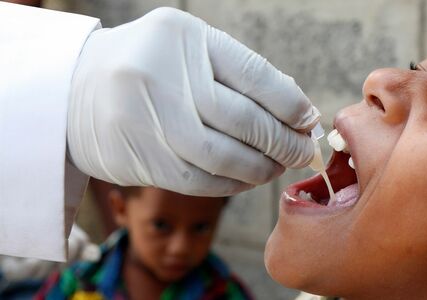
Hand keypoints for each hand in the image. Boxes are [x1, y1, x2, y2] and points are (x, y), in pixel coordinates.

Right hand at [67, 7, 318, 195]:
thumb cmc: (153, 67)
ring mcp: (145, 117)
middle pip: (242, 120)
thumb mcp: (190, 49)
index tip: (308, 121)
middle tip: (301, 152)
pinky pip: (199, 180)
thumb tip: (300, 113)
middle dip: (282, 141)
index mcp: (183, 37)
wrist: (74, 89)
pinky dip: (231, 184)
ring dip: (260, 168)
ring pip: (222, 156)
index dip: (290, 105)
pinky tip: (246, 179)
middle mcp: (161, 74)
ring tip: (276, 167)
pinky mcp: (137, 157)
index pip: (255, 76)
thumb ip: (239, 74)